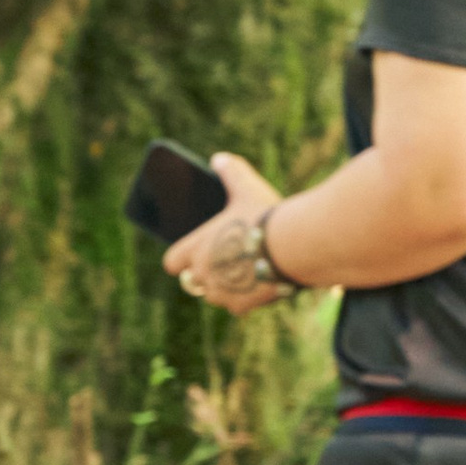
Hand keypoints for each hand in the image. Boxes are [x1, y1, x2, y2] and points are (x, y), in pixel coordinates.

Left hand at [165, 150, 291, 314]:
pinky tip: (262, 284)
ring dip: (226, 288)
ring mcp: (222, 293)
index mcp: (196, 248)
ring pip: (216, 296)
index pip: (171, 263)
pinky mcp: (242, 306)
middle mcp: (203, 275)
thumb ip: (231, 172)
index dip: (181, 259)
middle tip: (228, 260)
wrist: (293, 247)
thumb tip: (219, 158)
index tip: (194, 254)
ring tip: (246, 272)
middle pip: (194, 282)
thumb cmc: (265, 216)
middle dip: (208, 274)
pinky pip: (239, 307)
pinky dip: (248, 298)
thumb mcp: (247, 188)